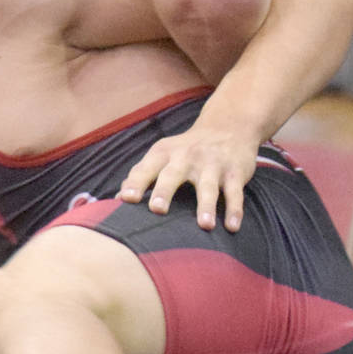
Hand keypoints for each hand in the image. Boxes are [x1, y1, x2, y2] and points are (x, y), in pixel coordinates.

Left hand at [118, 126, 259, 231]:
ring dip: (206, 205)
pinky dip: (235, 210)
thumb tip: (118, 199)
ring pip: (208, 186)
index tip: (126, 199)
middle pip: (174, 174)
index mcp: (164, 153)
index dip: (136, 183)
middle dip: (165, 191)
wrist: (228, 127)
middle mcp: (187, 156)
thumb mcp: (163, 155)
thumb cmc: (187, 150)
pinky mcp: (234, 172)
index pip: (146, 168)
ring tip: (205, 225)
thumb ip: (141, 175)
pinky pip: (235, 192)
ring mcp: (212, 164)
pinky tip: (232, 227)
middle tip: (157, 209)